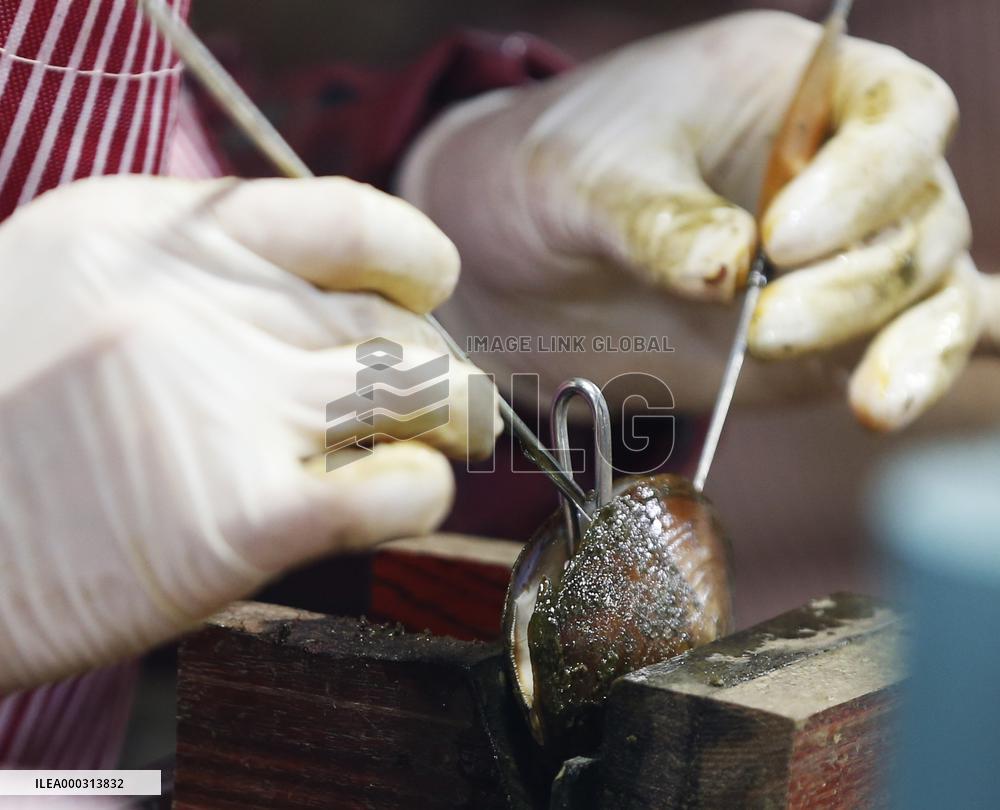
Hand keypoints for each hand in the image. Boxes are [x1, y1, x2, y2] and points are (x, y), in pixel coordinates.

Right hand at [0, 175, 498, 689]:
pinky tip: (400, 498)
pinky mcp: (246, 516)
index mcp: (166, 237)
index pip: (353, 219)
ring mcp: (232, 405)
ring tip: (439, 445)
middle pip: (400, 320)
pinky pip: (399, 489)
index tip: (429, 292)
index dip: (417, 259)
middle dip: (438, 363)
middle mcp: (209, 306)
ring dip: (454, 423)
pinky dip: (423, 493)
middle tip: (439, 402)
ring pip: (425, 392)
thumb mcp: (71, 284)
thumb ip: (196, 277)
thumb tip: (316, 298)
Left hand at [400, 11, 986, 425]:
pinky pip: (903, 346)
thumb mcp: (579, 180)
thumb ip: (655, 220)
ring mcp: (835, 258)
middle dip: (858, 286)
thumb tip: (732, 269)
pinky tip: (911, 397)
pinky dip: (924, 370)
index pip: (897, 113)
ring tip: (865, 405)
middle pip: (919, 216)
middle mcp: (834, 170)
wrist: (508, 262)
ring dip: (903, 349)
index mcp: (791, 89)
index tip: (785, 240)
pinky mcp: (821, 337)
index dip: (865, 179)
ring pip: (927, 293)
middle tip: (764, 329)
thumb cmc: (542, 178)